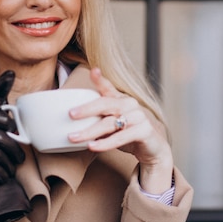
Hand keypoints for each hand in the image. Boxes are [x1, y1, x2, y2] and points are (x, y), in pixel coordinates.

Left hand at [68, 68, 173, 193]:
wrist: (153, 150)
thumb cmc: (128, 135)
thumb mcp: (111, 125)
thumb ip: (96, 120)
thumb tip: (70, 122)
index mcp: (121, 100)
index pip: (108, 87)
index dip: (100, 79)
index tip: (93, 71)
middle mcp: (130, 105)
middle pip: (106, 104)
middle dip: (86, 109)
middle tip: (70, 114)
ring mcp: (139, 117)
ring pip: (111, 123)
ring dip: (91, 131)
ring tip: (74, 138)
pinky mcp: (145, 131)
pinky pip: (121, 137)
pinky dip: (106, 143)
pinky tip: (93, 146)